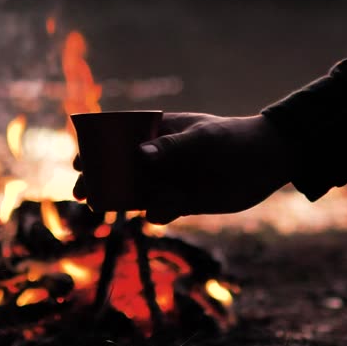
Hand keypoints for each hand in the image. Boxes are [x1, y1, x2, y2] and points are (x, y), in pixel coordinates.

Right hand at [72, 113, 295, 224]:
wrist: (267, 162)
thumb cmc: (232, 140)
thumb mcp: (203, 139)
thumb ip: (172, 148)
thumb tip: (140, 155)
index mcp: (158, 132)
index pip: (119, 138)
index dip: (96, 149)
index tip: (79, 161)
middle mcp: (159, 157)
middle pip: (119, 168)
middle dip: (98, 179)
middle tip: (81, 192)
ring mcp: (170, 179)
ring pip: (135, 192)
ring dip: (118, 200)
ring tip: (99, 208)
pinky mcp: (184, 202)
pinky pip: (160, 210)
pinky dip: (157, 213)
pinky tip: (161, 212)